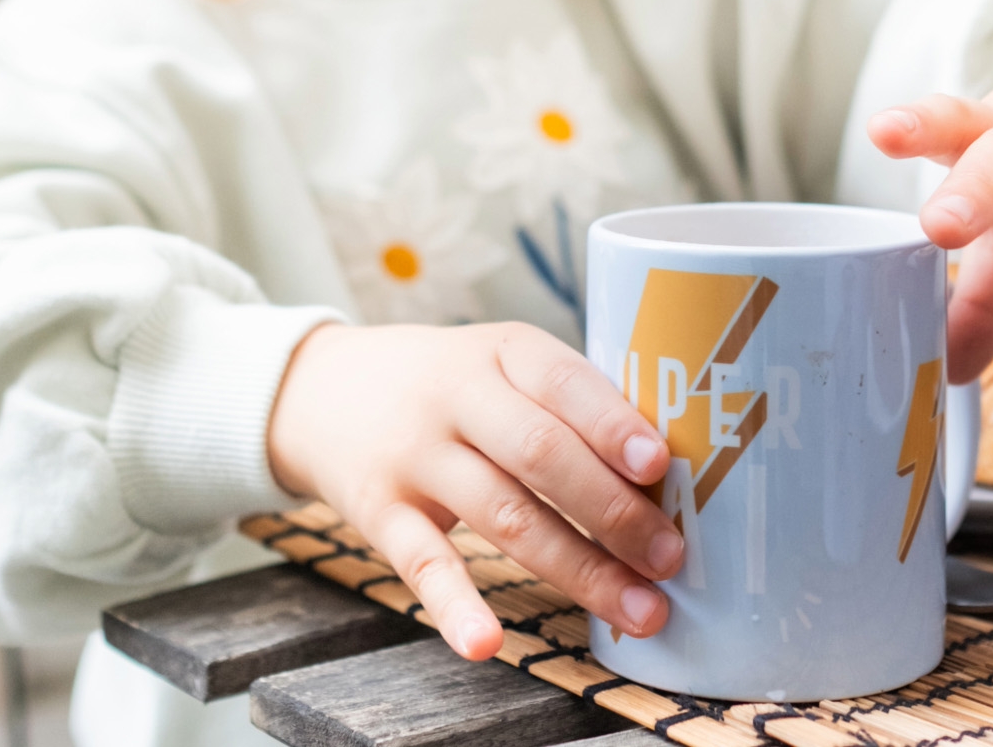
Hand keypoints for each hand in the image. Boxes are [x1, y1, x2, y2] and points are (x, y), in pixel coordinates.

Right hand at [267, 322, 683, 660]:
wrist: (324, 388)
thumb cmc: (448, 380)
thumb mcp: (501, 359)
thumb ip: (570, 400)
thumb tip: (667, 474)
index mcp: (502, 350)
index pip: (561, 381)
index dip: (610, 422)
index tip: (659, 465)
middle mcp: (456, 397)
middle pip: (539, 453)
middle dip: (612, 510)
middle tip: (669, 557)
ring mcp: (415, 456)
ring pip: (502, 514)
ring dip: (576, 568)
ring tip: (637, 610)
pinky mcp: (380, 511)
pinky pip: (421, 563)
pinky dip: (455, 606)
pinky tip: (487, 644)